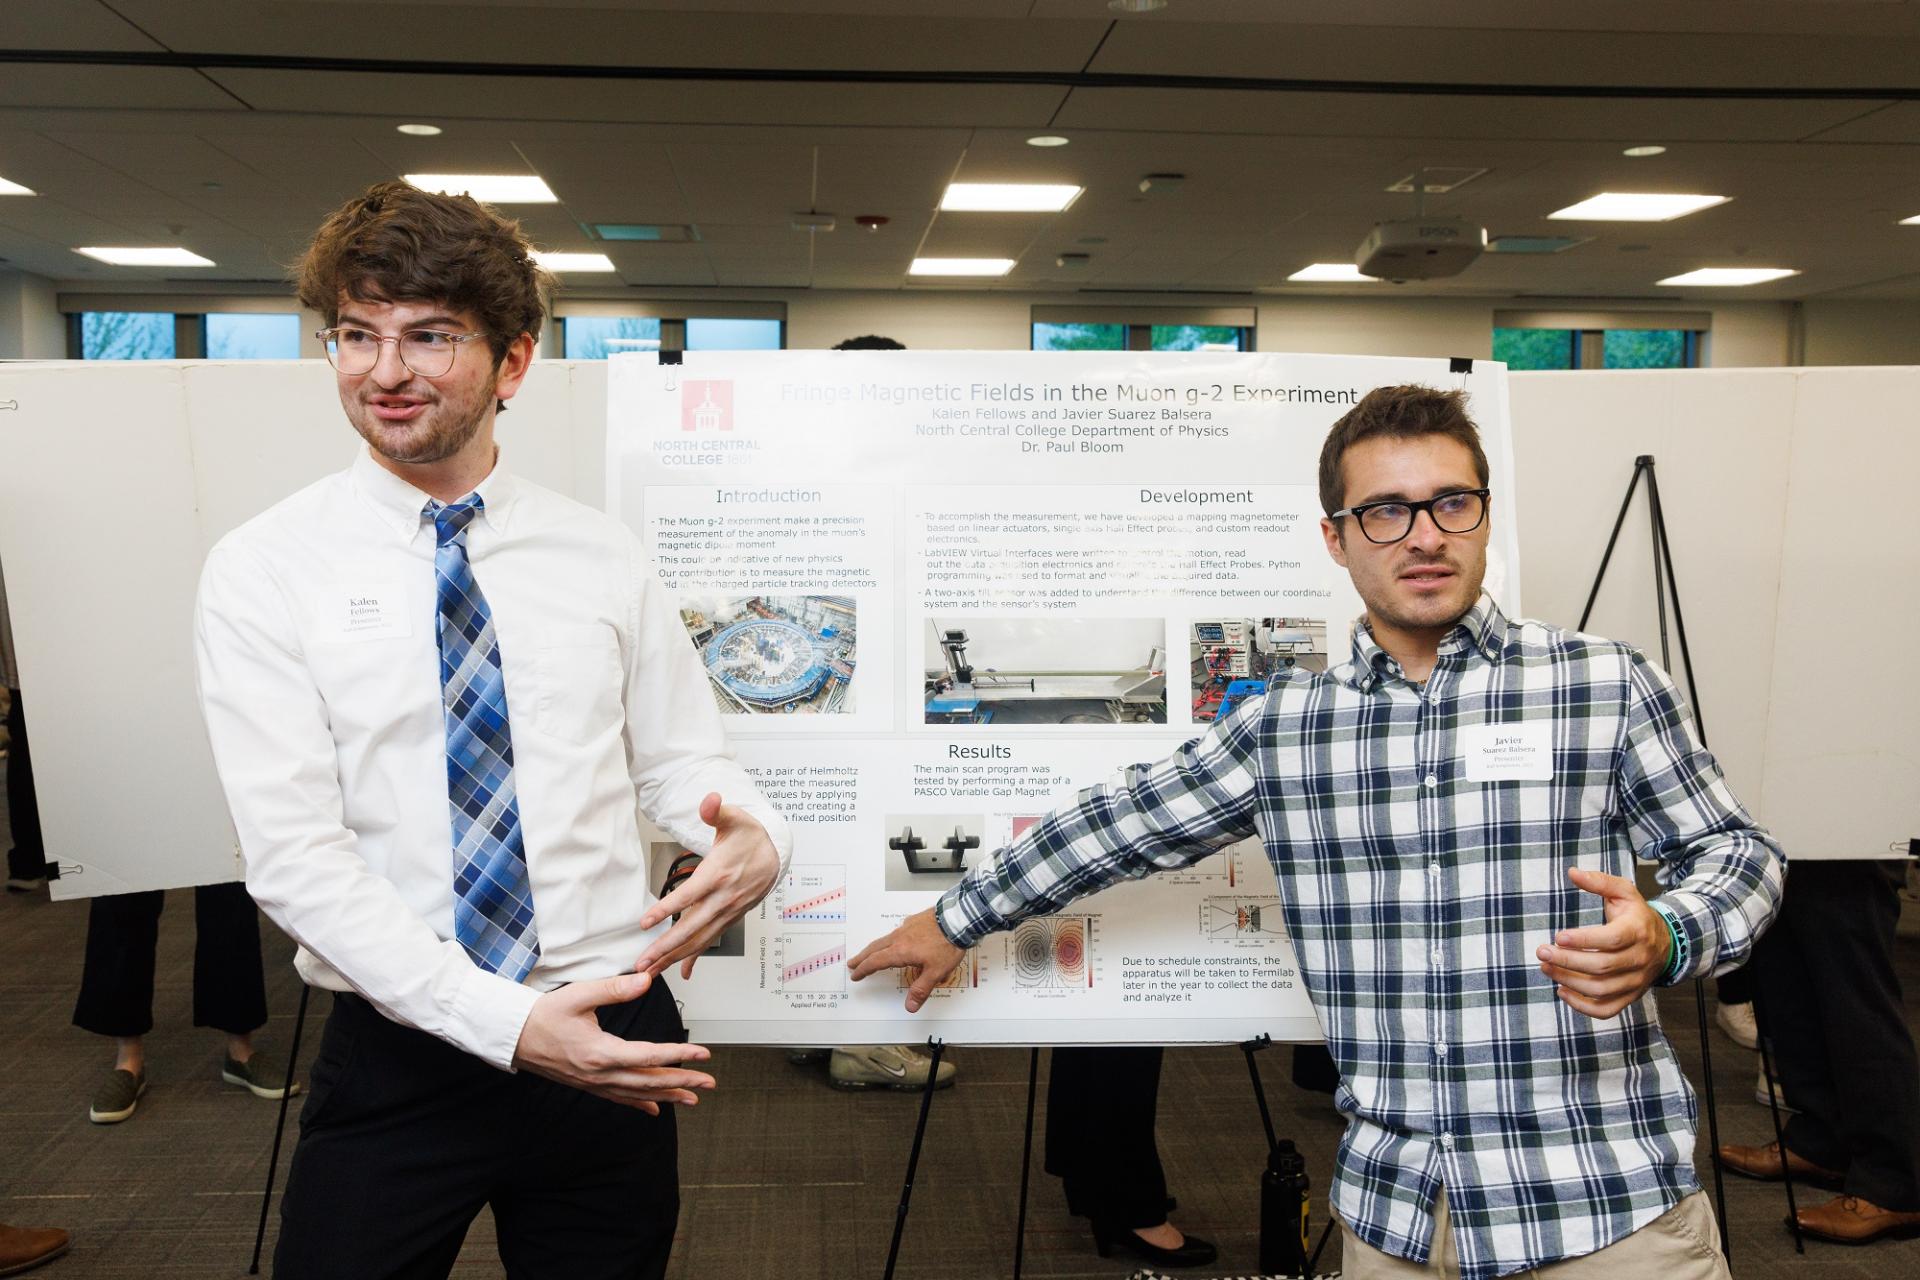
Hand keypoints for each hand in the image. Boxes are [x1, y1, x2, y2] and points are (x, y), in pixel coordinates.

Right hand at [511, 971, 713, 1112]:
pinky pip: (620, 1098)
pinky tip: (655, 1109)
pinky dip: (640, 1104)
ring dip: (667, 1096)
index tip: (703, 1054)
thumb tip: (646, 981)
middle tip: (709, 1083)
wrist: (514, 1036)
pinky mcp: (588, 1085)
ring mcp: (594, 1083)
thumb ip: (615, 989)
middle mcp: (600, 1074)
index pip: (649, 1056)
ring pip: (637, 1094)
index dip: (679, 1056)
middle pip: (649, 1081)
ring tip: (693, 1098)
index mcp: (600, 1052)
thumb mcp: (579, 995)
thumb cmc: (544, 1014)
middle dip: (682, 1082)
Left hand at [634, 793, 779, 978]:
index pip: (689, 894)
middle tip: (642, 963)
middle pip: (691, 927)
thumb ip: (717, 811)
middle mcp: (722, 898)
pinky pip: (709, 941)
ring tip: (651, 972)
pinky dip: (695, 958)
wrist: (776, 854)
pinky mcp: (728, 919)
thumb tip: (709, 800)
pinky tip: (683, 972)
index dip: (667, 908)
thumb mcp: (735, 819)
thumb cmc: (751, 837)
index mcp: (718, 874)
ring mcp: (726, 912)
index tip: (646, 922)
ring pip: (698, 940)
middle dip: (664, 947)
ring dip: (673, 958)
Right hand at [848, 909, 964, 1012]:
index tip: (855, 974)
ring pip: (884, 939)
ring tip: (871, 952)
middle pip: (875, 948)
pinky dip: (890, 938)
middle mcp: (899, 938)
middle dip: (862, 957)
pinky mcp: (915, 920)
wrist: (958, 919)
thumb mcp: (935, 972)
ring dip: (874, 947)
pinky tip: (897, 939)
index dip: (864, 970)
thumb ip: (921, 989)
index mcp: (900, 952)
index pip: (876, 962)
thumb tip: (910, 1006)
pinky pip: (897, 931)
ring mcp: (906, 927)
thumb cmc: (947, 945)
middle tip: (852, 963)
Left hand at [1536, 866, 1672, 1019]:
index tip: (1558, 936)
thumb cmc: (1637, 916)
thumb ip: (1599, 881)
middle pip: (1602, 967)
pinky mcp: (1630, 996)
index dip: (1584, 940)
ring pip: (1601, 989)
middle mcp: (1639, 959)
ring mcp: (1635, 981)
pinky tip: (1562, 991)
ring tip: (1546, 968)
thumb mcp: (1624, 892)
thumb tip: (1572, 873)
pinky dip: (1582, 1006)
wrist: (1667, 943)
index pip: (1611, 939)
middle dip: (1567, 961)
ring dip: (1569, 981)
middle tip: (1542, 952)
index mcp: (1637, 931)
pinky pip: (1607, 1010)